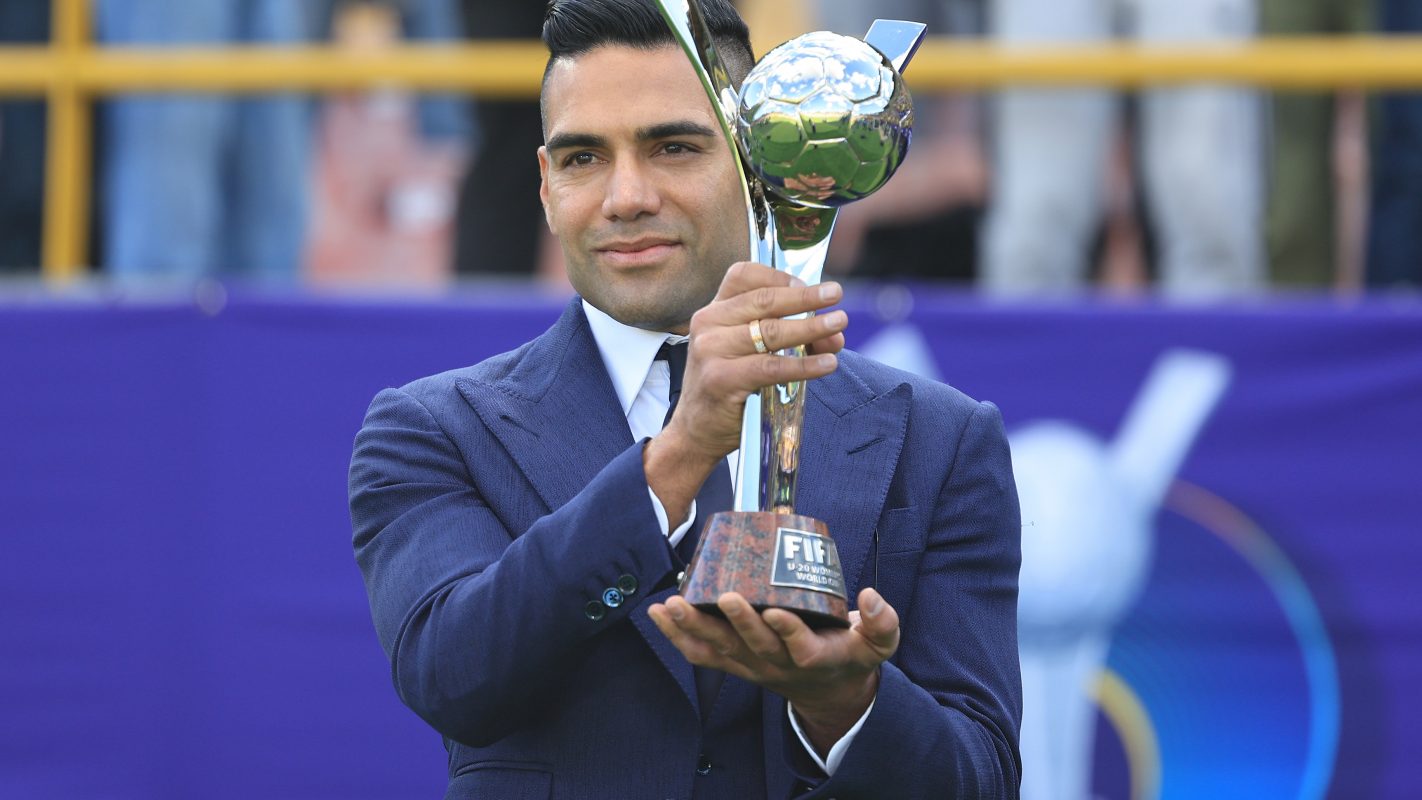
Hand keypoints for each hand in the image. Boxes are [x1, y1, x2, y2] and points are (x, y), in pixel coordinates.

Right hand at [643, 262, 847, 521]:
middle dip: (805, 297)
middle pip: (763, 300)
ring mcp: (710, 351)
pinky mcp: (720, 379)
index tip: (810, 284)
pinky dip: (804, 365)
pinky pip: (771, 367)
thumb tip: (836, 333)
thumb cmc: (731, 387)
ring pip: (771, 332)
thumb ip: (790, 337)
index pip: (744, 275)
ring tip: (839, 325)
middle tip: (836, 294)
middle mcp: (707, 323)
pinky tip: (827, 364)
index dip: (780, 276)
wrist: (697, 430)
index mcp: (713, 310)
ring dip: (811, 328)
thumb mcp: (752, 353)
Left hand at [648, 587, 899, 753]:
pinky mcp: (733, 663)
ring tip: (674, 604)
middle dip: (738, 622)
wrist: (827, 689)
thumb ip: (883, 623)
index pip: (801, 647)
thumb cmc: (850, 655)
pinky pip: (700, 654)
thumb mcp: (877, 645)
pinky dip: (676, 635)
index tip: (777, 611)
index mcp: (814, 657)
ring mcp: (751, 665)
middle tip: (726, 595)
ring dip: (695, 627)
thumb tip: (871, 596)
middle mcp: (778, 664)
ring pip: (720, 649)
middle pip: (754, 646)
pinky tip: (657, 612)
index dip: (788, 630)